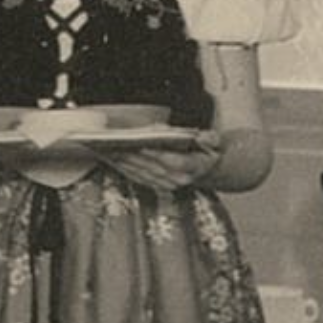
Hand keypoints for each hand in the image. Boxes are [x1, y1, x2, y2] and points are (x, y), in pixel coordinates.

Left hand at [103, 131, 223, 193]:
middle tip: (115, 145)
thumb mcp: (214, 142)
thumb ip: (210, 139)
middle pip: (152, 168)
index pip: (173, 162)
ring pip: (141, 173)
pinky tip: (111, 159)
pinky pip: (137, 177)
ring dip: (123, 163)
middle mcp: (179, 179)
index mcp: (194, 167)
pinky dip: (123, 168)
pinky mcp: (155, 185)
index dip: (157, 155)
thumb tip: (202, 137)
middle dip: (132, 156)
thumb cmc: (206, 151)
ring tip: (107, 150)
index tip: (142, 145)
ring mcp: (166, 184)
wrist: (206, 169)